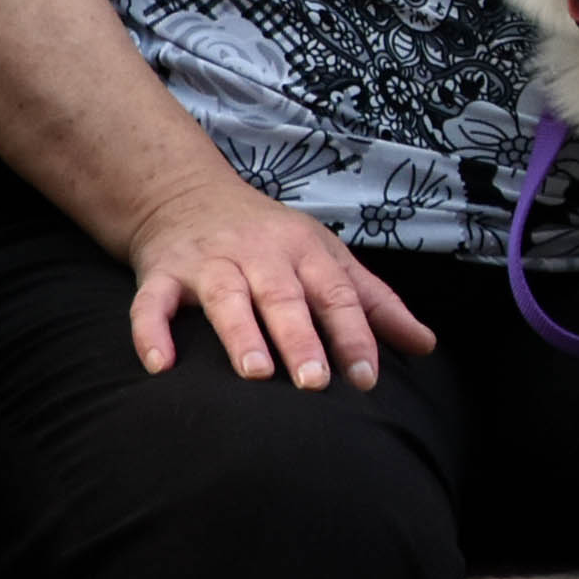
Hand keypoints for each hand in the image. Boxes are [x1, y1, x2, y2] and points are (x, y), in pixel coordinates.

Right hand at [122, 192, 436, 390]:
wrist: (187, 194)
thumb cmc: (272, 239)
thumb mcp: (328, 259)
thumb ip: (375, 304)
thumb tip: (425, 346)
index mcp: (306, 252)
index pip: (337, 295)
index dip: (354, 336)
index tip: (367, 379)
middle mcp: (259, 254)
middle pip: (284, 297)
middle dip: (301, 339)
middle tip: (315, 383)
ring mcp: (209, 262)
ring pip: (225, 297)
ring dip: (240, 333)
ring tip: (254, 373)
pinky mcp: (162, 273)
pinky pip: (152, 303)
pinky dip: (152, 332)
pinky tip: (161, 365)